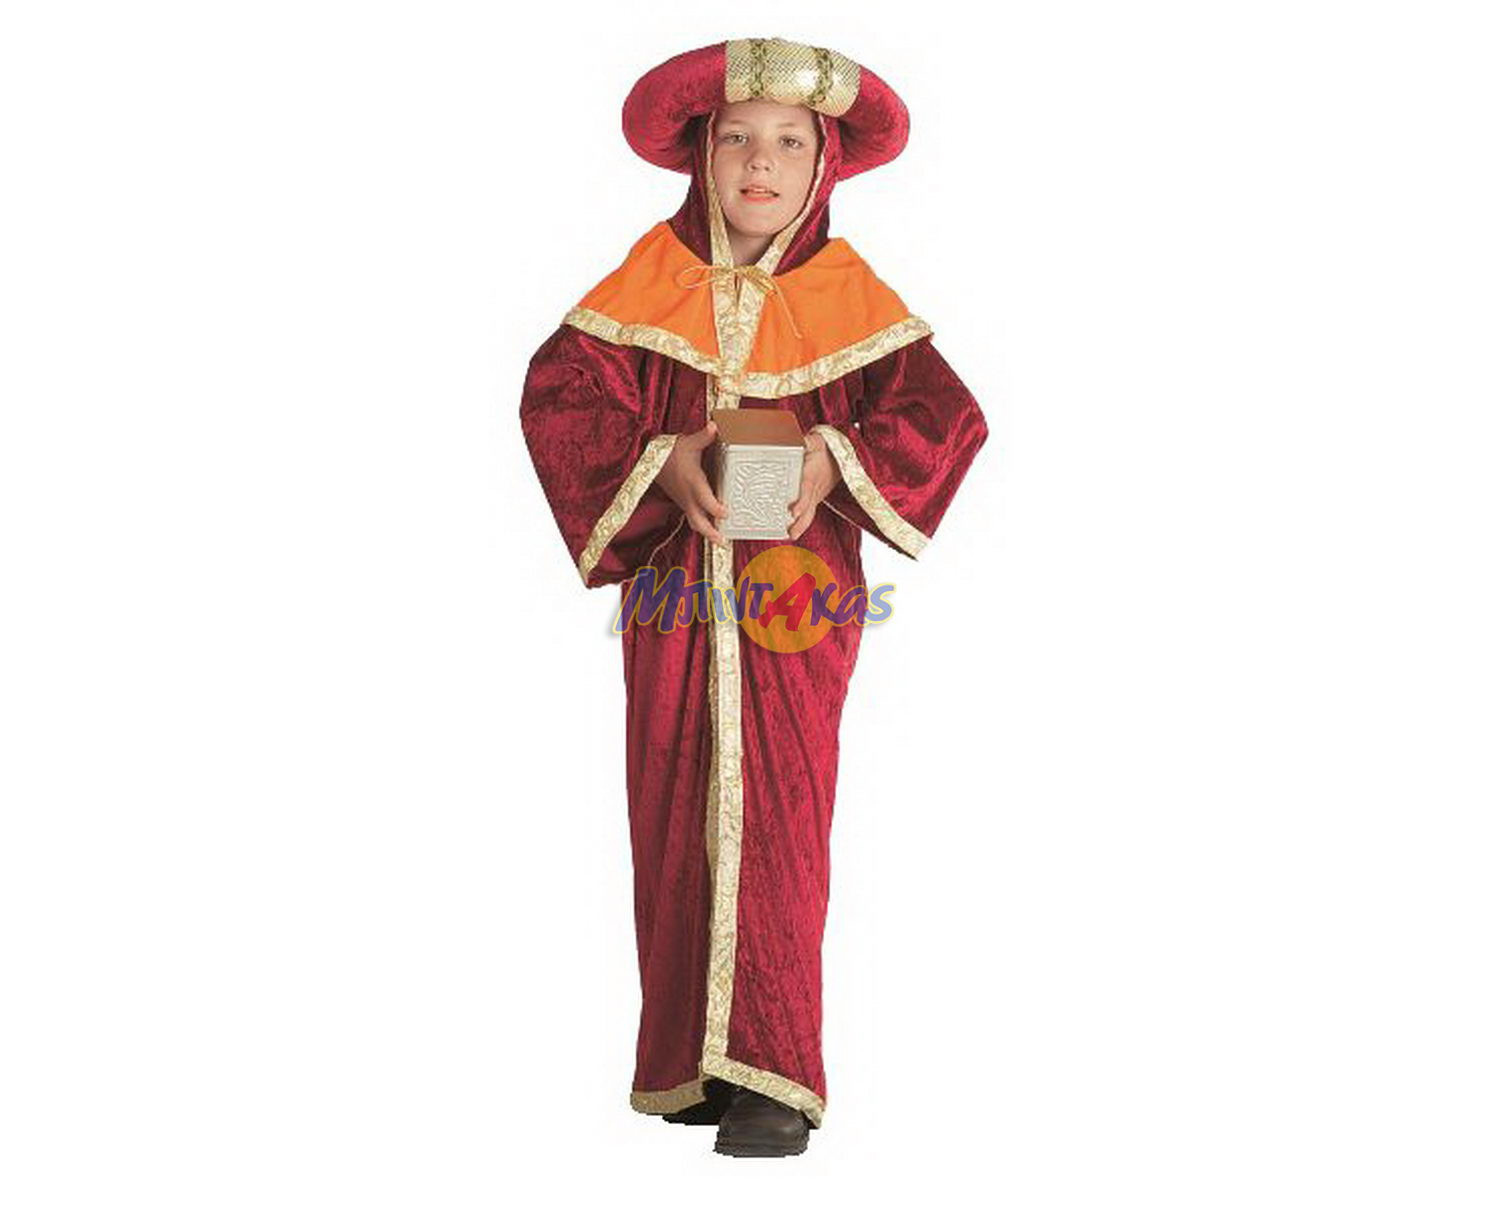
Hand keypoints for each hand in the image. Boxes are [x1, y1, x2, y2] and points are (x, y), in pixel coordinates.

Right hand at [654, 421, 729, 547]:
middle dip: (710, 532)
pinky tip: (713, 528)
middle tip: (723, 541)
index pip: (704, 499)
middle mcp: (688, 495)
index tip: (726, 513)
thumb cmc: (671, 451)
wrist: (651, 460)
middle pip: (698, 520)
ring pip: (694, 522)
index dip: (715, 508)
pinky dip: (702, 524)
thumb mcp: (687, 443)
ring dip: (706, 532)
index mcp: (692, 482)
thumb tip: (715, 426)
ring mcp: (684, 501)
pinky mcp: (683, 502)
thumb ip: (703, 437)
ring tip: (720, 540)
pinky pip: (692, 517)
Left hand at [788, 431, 837, 540]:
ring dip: (801, 526)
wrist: (838, 456)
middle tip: (791, 533)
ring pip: (810, 514)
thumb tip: (803, 441)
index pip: (807, 489)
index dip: (801, 501)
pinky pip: (809, 514)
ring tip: (791, 537)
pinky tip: (791, 533)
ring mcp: (816, 496)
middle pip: (809, 508)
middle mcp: (815, 489)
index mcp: (813, 475)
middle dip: (800, 521)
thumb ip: (809, 441)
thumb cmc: (823, 448)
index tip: (793, 511)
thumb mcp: (816, 441)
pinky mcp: (814, 499)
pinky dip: (802, 524)